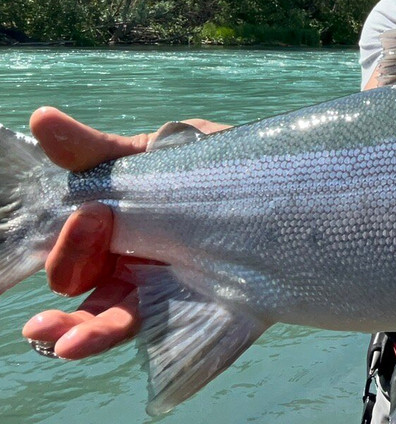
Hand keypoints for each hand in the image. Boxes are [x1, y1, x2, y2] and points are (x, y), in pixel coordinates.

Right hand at [20, 107, 227, 358]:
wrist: (284, 181)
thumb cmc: (217, 165)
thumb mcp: (160, 152)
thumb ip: (101, 150)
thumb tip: (42, 119)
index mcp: (116, 227)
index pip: (70, 248)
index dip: (67, 240)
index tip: (91, 211)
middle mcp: (130, 264)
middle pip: (79, 284)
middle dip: (70, 266)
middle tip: (94, 230)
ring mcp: (161, 292)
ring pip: (107, 320)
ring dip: (78, 331)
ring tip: (64, 340)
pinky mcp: (197, 312)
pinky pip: (158, 337)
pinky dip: (118, 342)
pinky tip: (89, 345)